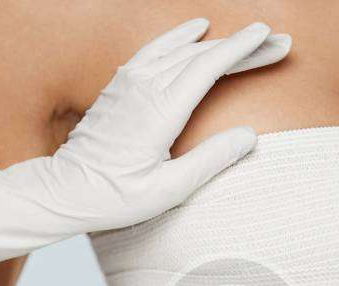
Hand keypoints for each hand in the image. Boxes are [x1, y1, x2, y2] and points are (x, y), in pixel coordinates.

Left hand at [0, 18, 291, 273]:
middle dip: (239, 44)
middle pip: (199, 53)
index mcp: (160, 110)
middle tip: (274, 41)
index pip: (208, 66)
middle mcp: (143, 88)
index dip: (241, 49)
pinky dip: (177, 39)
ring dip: (210, 40)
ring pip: (176, 48)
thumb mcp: (168, 190)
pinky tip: (189, 36)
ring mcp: (127, 83)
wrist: (64, 191)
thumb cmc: (115, 198)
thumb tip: (248, 136)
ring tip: (237, 34)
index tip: (268, 37)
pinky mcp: (117, 87)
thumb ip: (210, 161)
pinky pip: (153, 51)